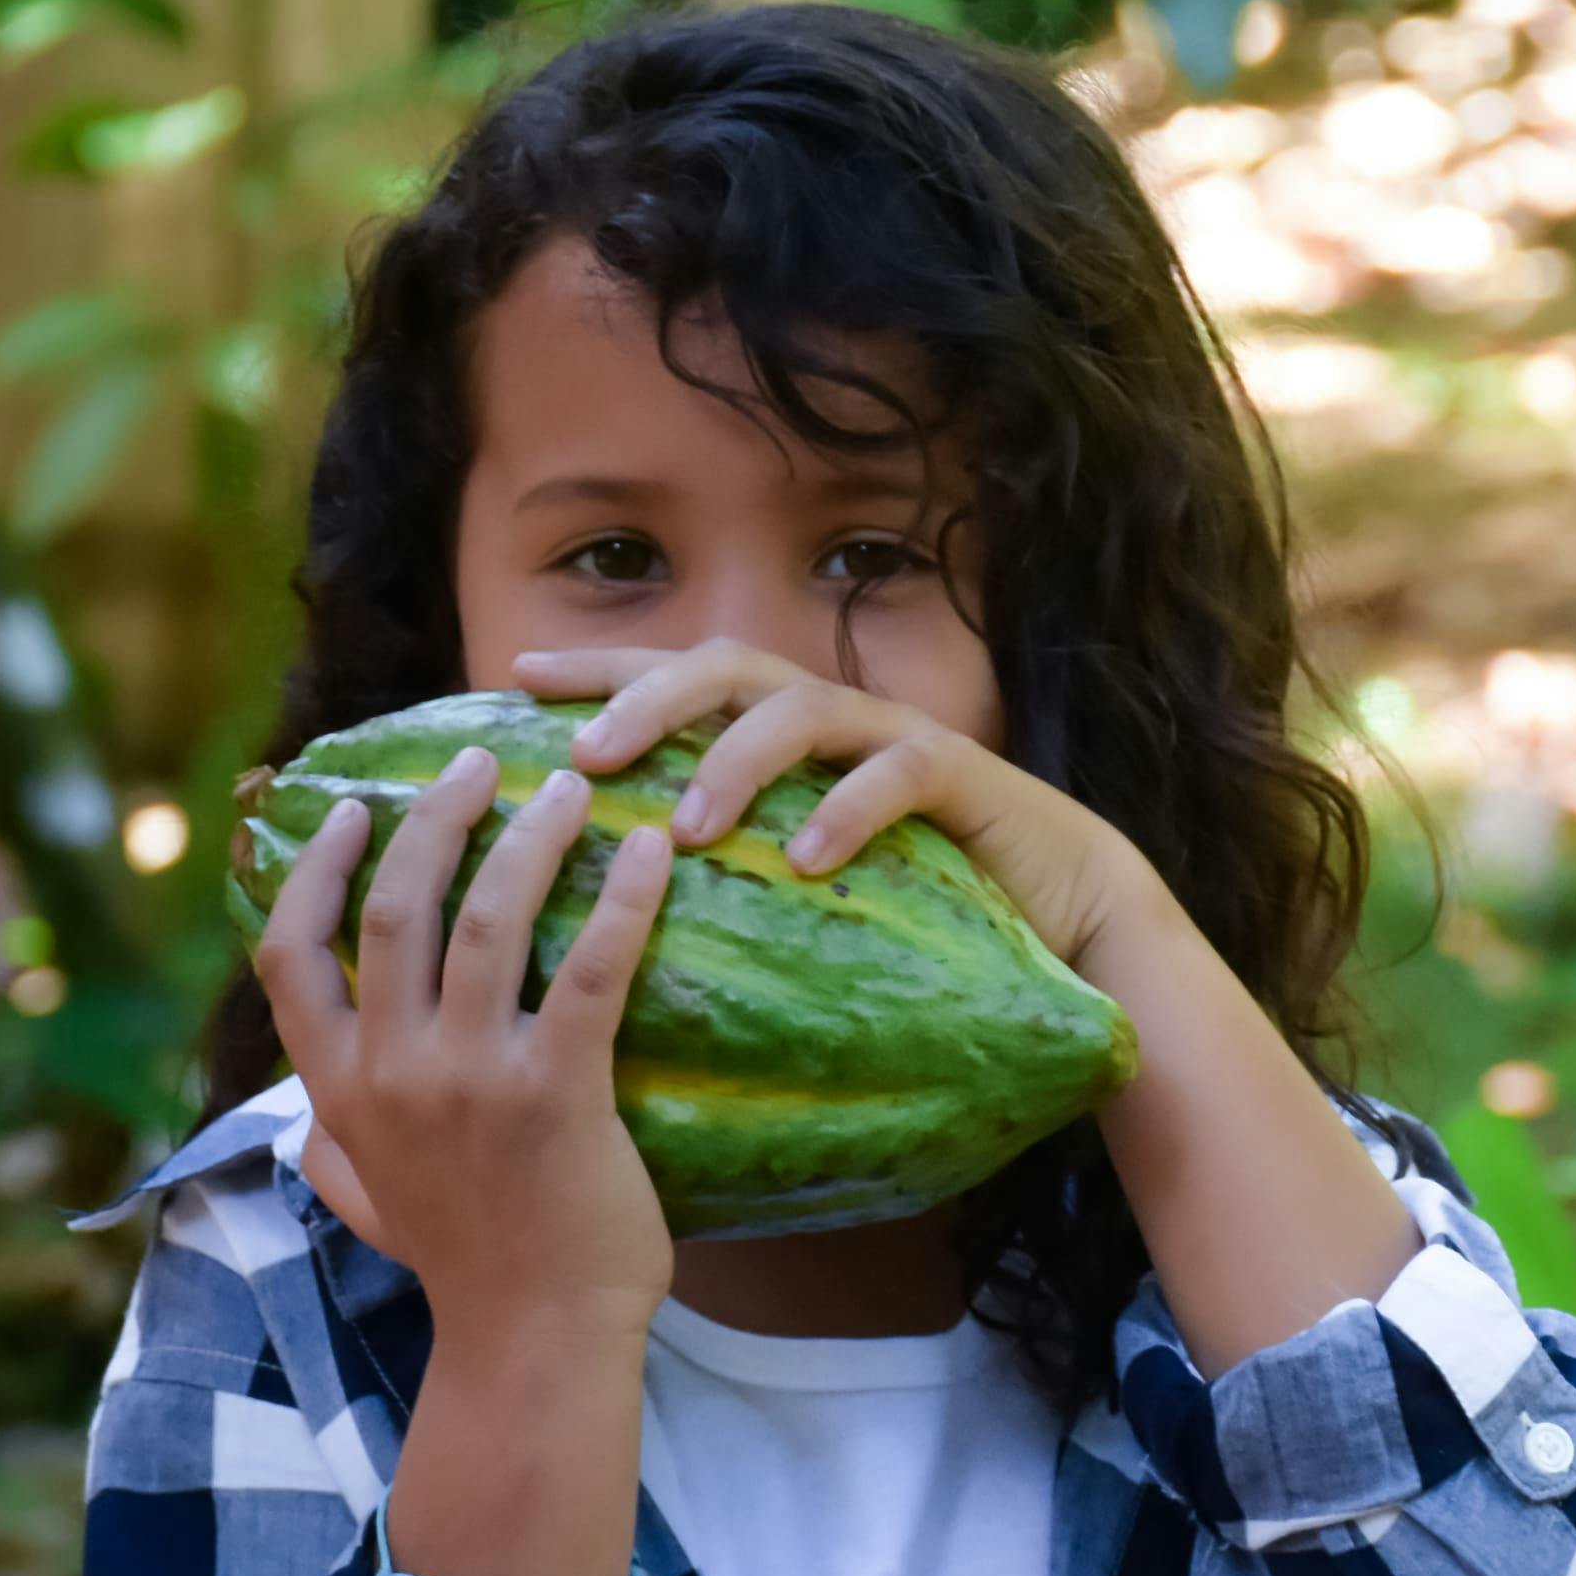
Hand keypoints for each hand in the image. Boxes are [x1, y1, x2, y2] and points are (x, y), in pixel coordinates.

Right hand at [248, 742, 679, 1327]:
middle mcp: (391, 1074)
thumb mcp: (367, 1206)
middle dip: (432, 819)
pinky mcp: (558, 1094)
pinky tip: (654, 855)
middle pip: (395, 908)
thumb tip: (303, 1115)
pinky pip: (591, 971)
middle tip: (479, 764)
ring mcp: (471, 1082)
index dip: (313, 870)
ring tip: (566, 787)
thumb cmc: (467, 1268)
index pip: (291, 955)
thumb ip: (330, 1149)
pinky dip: (623, 900)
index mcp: (337, 1091)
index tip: (346, 809)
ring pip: (488, 920)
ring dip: (526, 837)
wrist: (535, 1341)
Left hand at [518, 639, 1166, 979]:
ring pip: (802, 710)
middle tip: (586, 757)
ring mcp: (893, 738)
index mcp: (776, 732)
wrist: (1063, 909)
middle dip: (648, 700)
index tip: (513, 678)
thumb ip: (724, 863)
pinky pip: (899, 774)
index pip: (669, 677)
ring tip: (689, 824)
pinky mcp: (961, 778)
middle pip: (723, 667)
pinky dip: (847, 810)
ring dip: (735, 761)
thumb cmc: (911, 902)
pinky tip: (805, 859)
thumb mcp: (796, 878)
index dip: (595, 669)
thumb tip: (600, 908)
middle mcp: (826, 717)